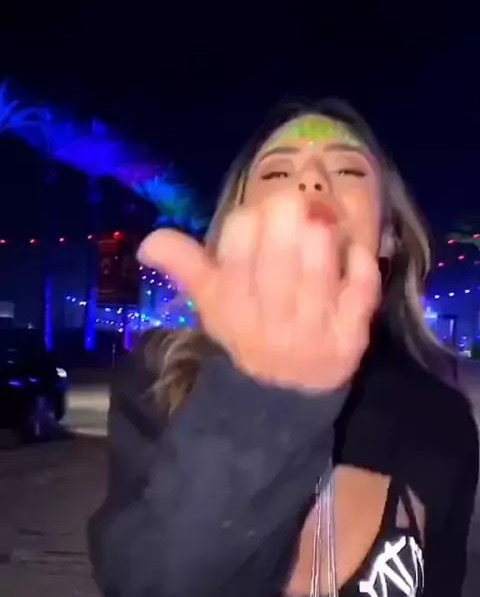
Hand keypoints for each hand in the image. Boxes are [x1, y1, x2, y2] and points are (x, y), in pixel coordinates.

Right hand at [137, 191, 379, 391]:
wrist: (284, 394)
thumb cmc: (247, 332)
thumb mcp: (212, 304)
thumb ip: (185, 267)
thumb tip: (147, 242)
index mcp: (232, 309)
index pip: (235, 259)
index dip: (247, 227)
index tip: (255, 216)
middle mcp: (272, 322)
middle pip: (280, 264)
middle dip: (287, 223)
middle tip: (294, 202)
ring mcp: (314, 332)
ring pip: (319, 275)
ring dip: (321, 238)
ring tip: (321, 220)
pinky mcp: (351, 339)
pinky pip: (360, 294)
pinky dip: (360, 265)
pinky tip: (354, 248)